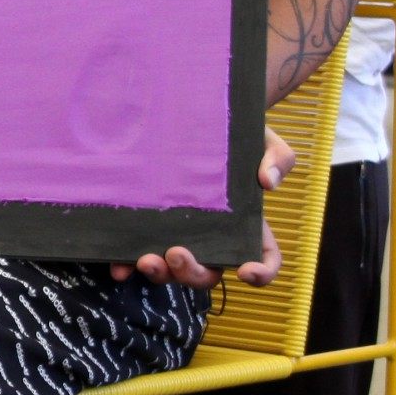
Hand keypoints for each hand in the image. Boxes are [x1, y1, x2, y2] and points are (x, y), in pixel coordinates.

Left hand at [109, 127, 295, 290]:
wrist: (199, 120)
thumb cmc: (238, 140)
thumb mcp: (264, 142)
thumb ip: (277, 159)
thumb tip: (269, 181)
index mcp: (249, 227)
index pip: (264, 260)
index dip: (261, 273)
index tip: (247, 272)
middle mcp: (215, 240)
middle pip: (209, 275)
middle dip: (192, 273)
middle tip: (176, 252)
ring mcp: (182, 238)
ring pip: (173, 272)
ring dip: (160, 274)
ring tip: (145, 260)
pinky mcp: (153, 231)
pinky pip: (141, 257)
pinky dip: (129, 267)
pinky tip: (118, 265)